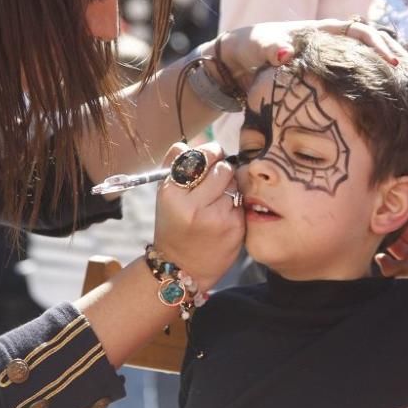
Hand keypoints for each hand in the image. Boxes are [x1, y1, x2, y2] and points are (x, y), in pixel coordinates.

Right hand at [153, 142, 244, 289]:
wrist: (183, 268)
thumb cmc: (173, 225)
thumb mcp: (165, 194)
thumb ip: (177, 163)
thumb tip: (195, 139)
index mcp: (173, 195)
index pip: (202, 157)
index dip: (211, 152)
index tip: (211, 156)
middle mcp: (195, 207)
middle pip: (224, 168)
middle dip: (221, 170)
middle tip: (214, 182)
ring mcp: (218, 219)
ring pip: (236, 184)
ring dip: (229, 187)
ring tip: (216, 201)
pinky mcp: (236, 229)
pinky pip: (242, 202)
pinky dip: (236, 204)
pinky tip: (224, 215)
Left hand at [214, 18, 405, 88]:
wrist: (238, 58)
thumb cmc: (250, 47)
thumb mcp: (257, 46)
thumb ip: (271, 48)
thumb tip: (286, 54)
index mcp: (320, 31)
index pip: (358, 32)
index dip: (378, 44)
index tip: (394, 62)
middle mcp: (330, 41)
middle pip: (370, 43)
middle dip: (391, 55)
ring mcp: (329, 56)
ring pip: (364, 59)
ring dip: (383, 69)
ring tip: (403, 88)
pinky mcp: (325, 73)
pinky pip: (354, 73)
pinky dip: (369, 82)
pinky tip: (380, 100)